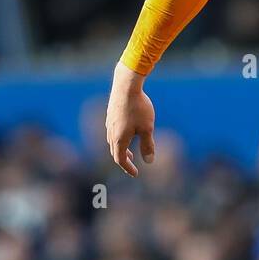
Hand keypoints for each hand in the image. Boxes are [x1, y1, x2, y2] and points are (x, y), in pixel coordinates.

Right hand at [106, 62, 155, 176]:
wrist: (126, 86)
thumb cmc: (138, 107)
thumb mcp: (147, 128)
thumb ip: (147, 146)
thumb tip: (149, 162)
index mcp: (119, 139)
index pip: (121, 160)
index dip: (128, 168)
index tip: (135, 174)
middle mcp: (111, 133)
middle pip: (115, 152)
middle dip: (123, 160)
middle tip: (132, 165)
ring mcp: (109, 123)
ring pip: (113, 141)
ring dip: (121, 148)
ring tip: (129, 150)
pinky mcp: (110, 115)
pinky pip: (113, 131)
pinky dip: (119, 138)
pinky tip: (127, 132)